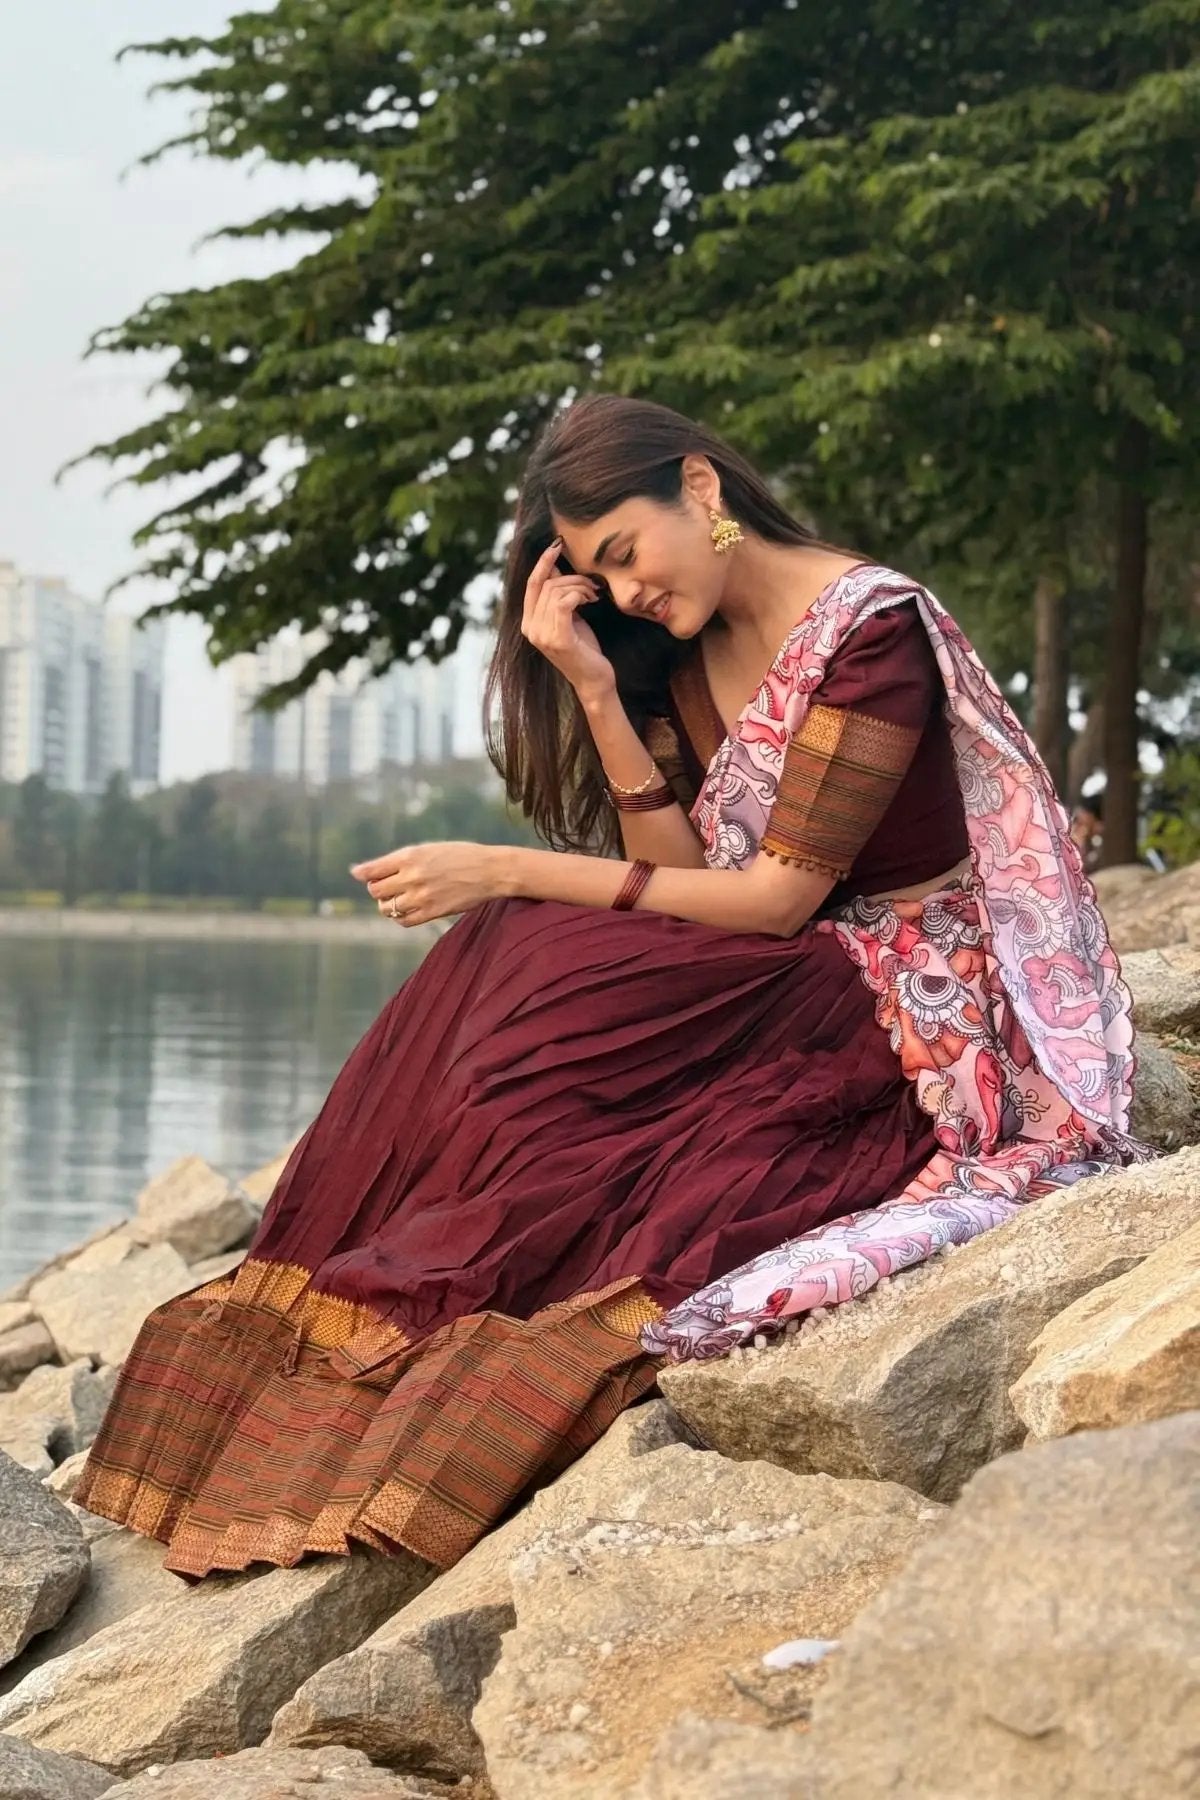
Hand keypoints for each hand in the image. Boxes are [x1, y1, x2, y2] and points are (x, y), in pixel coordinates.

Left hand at [350, 841, 502, 925]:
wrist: (489, 871)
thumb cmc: (458, 856)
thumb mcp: (427, 849)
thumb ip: (396, 861)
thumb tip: (359, 872)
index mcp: (410, 856)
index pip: (371, 870)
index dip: (363, 874)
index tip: (360, 874)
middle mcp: (413, 875)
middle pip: (376, 891)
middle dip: (377, 890)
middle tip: (388, 887)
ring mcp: (422, 896)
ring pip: (387, 908)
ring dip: (388, 905)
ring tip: (400, 898)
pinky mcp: (432, 912)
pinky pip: (404, 921)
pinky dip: (401, 917)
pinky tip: (409, 909)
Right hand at [522, 539, 616, 697]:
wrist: (594, 680)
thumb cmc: (584, 648)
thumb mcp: (568, 617)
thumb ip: (557, 595)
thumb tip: (553, 565)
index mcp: (529, 623)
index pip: (532, 584)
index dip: (543, 561)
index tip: (557, 544)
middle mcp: (530, 629)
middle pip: (547, 584)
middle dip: (573, 578)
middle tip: (592, 585)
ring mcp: (542, 636)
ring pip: (557, 591)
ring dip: (580, 587)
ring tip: (593, 595)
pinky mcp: (558, 639)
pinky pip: (564, 603)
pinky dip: (578, 595)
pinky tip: (590, 601)